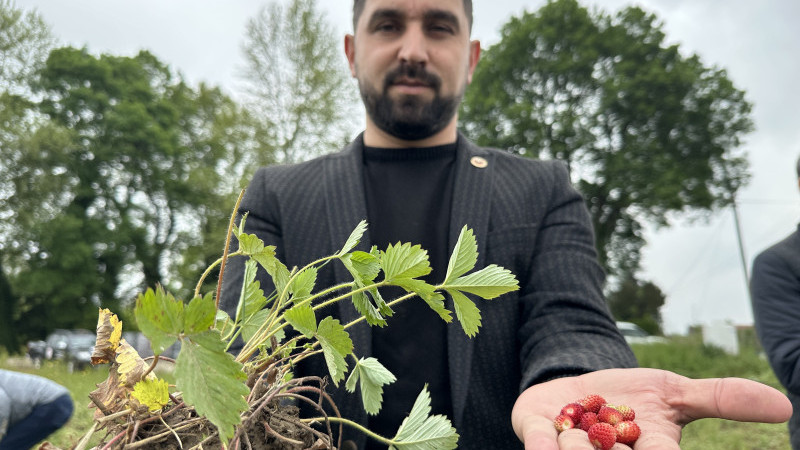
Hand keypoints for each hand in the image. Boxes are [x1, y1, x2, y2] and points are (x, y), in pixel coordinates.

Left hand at [511, 368, 791, 448]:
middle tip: (614, 438)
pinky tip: (546, 446)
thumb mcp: (677, 393)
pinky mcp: (537, 433)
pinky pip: (539, 443)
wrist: (577, 386)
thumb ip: (722, 399)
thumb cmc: (633, 398)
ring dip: (580, 445)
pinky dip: (542, 444)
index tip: (654, 446)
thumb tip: (786, 405)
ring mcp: (571, 448)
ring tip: (580, 433)